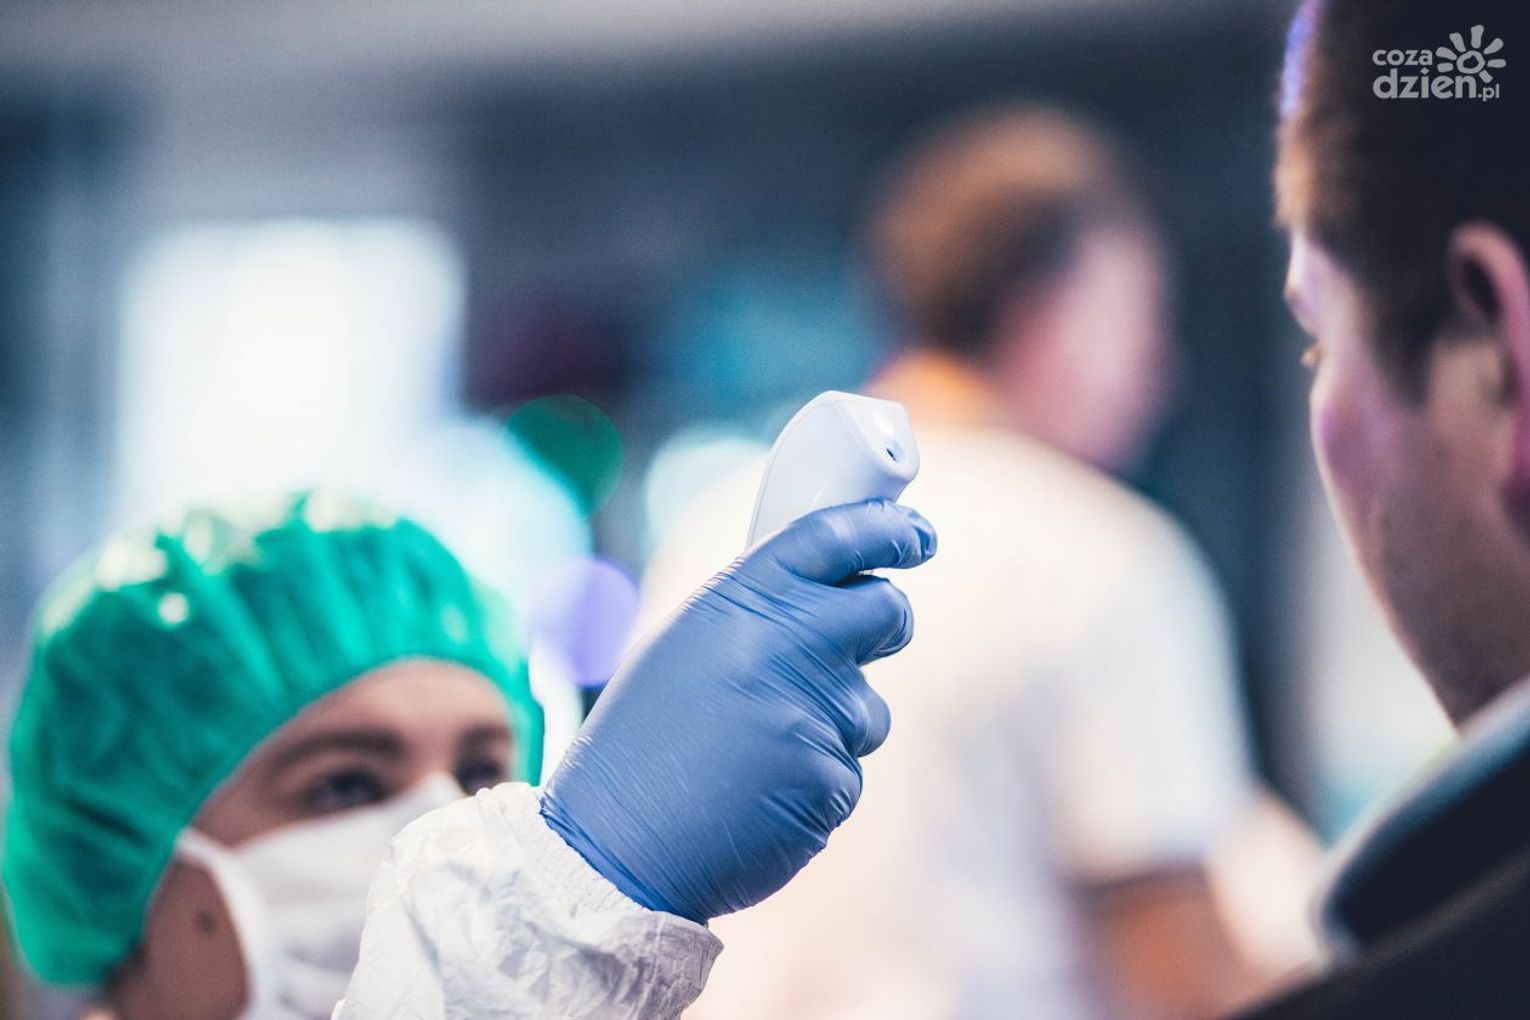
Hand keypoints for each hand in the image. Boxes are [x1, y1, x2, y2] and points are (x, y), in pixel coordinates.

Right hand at [540, 499, 935, 922]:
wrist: (618, 842)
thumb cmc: (646, 740)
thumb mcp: (687, 647)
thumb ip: (758, 618)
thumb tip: (831, 600)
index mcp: (741, 599)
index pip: (836, 536)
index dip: (889, 530)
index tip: (916, 535)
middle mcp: (785, 642)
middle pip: (887, 609)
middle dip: (888, 623)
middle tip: (873, 634)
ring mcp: (814, 711)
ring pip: (868, 706)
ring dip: (837, 723)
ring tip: (759, 749)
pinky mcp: (830, 777)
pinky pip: (847, 769)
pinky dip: (815, 782)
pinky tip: (761, 795)